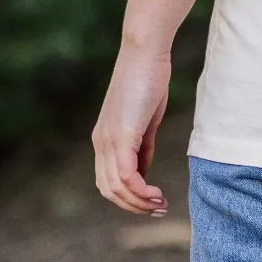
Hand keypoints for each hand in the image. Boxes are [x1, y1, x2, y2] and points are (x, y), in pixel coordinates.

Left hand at [92, 40, 171, 214]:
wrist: (145, 52)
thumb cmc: (148, 78)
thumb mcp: (145, 118)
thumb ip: (142, 144)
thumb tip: (143, 169)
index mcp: (104, 138)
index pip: (108, 180)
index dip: (128, 197)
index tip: (151, 201)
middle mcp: (101, 143)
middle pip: (109, 190)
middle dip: (133, 206)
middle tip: (158, 209)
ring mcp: (109, 140)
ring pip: (116, 188)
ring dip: (139, 202)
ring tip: (160, 205)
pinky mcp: (121, 136)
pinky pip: (126, 176)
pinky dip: (141, 191)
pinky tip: (156, 193)